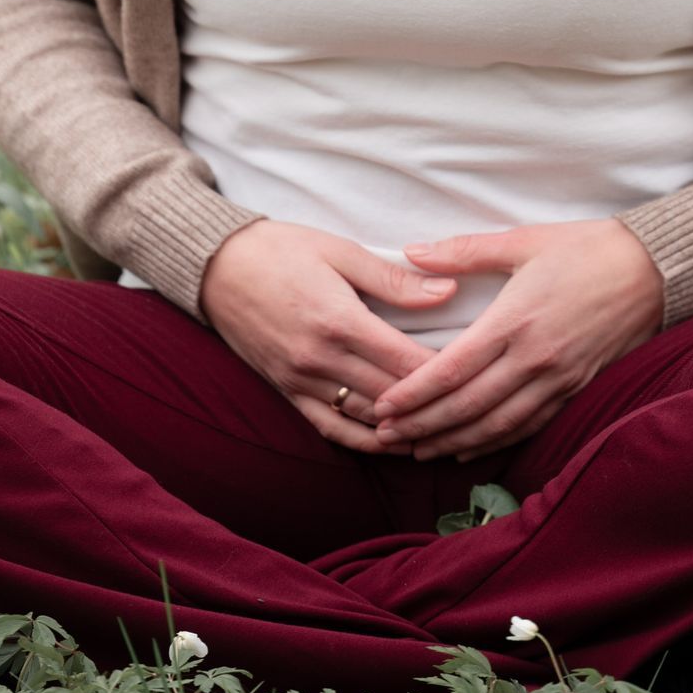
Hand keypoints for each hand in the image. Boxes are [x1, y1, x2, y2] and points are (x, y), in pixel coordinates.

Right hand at [199, 220, 457, 451]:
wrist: (215, 266)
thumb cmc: (281, 249)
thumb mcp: (340, 250)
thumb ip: (394, 278)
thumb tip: (446, 291)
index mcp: (338, 320)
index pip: (404, 361)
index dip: (445, 374)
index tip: (477, 374)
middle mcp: (319, 358)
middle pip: (390, 397)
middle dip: (432, 406)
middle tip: (471, 407)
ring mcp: (300, 380)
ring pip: (364, 419)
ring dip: (404, 429)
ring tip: (444, 430)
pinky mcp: (286, 391)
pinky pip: (330, 428)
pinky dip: (364, 441)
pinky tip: (392, 443)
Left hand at [366, 219, 664, 460]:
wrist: (654, 269)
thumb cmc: (586, 248)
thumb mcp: (523, 241)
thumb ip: (464, 251)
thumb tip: (411, 251)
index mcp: (515, 320)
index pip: (452, 369)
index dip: (414, 394)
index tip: (383, 406)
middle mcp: (534, 358)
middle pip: (468, 407)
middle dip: (422, 426)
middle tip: (386, 437)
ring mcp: (557, 379)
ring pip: (495, 425)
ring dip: (452, 442)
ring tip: (417, 450)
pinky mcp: (575, 388)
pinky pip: (528, 425)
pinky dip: (494, 442)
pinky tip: (467, 449)